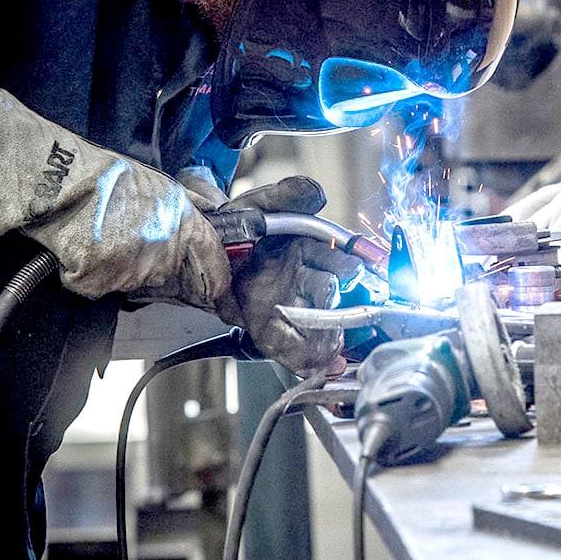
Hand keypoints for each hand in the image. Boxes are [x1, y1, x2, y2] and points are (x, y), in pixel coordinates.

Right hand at [0, 91, 230, 303]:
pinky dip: (90, 274)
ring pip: (133, 281)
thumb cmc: (109, 179)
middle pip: (167, 274)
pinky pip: (100, 285)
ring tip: (103, 237)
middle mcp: (163, 250)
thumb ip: (194, 201)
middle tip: (129, 240)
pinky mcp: (102, 282)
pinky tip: (84, 249)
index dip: (216, 276)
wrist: (64, 184)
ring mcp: (132, 270)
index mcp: (183, 223)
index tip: (216, 288)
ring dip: (121, 268)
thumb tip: (217, 207)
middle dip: (153, 264)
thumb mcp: (163, 183)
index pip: (212, 260)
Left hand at [207, 176, 359, 375]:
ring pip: (312, 325)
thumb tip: (317, 194)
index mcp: (308, 250)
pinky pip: (285, 343)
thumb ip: (290, 195)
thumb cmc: (235, 226)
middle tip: (344, 315)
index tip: (360, 274)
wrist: (200, 254)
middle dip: (339, 308)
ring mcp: (285, 305)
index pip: (338, 262)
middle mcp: (302, 280)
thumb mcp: (260, 204)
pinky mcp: (265, 327)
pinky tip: (316, 365)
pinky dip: (300, 356)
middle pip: (328, 298)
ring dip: (325, 339)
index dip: (352, 270)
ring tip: (334, 351)